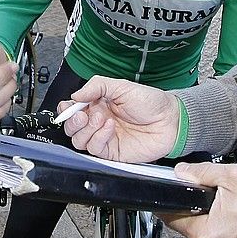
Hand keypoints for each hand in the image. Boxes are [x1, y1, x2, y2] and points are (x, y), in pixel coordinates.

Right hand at [62, 76, 179, 161]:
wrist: (170, 120)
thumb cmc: (151, 102)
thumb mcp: (121, 86)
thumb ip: (96, 86)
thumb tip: (75, 95)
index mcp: (98, 105)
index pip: (72, 110)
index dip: (66, 110)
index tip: (70, 106)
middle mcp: (98, 122)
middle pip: (72, 128)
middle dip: (73, 122)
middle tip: (83, 115)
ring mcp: (104, 138)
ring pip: (79, 141)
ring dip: (86, 130)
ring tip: (101, 118)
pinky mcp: (112, 152)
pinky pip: (94, 149)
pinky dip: (98, 138)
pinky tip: (109, 127)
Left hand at [162, 162, 236, 237]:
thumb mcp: (233, 175)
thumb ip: (200, 172)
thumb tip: (180, 172)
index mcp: (206, 235)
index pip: (172, 216)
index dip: (174, 199)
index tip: (180, 190)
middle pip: (186, 225)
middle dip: (195, 208)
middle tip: (215, 196)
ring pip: (200, 234)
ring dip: (207, 219)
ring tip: (227, 208)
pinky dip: (218, 230)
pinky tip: (233, 219)